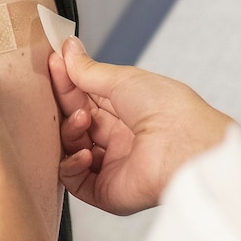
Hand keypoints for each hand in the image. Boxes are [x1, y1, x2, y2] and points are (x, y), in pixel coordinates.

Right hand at [50, 37, 232, 214]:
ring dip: (70, 131)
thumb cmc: (168, 109)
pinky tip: (85, 152)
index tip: (54, 63)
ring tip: (82, 120)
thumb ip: (89, 70)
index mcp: (126, 110)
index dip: (67, 80)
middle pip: (75, 121)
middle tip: (57, 86)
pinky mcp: (107, 191)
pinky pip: (75, 180)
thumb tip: (69, 50)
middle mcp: (118, 137)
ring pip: (71, 148)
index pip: (85, 96)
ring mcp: (112, 165)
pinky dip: (71, 165)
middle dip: (65, 103)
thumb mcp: (123, 79)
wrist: (186, 145)